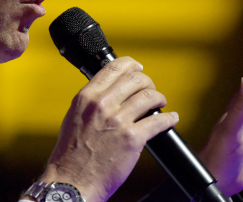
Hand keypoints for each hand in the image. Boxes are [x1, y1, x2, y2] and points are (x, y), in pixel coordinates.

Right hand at [40, 57, 178, 201]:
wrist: (73, 180)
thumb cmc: (72, 152)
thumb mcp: (75, 115)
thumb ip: (92, 100)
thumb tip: (111, 89)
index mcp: (87, 96)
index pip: (114, 67)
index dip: (131, 64)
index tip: (138, 67)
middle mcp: (102, 105)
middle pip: (135, 79)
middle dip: (147, 82)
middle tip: (150, 89)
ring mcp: (118, 121)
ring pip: (149, 97)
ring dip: (159, 98)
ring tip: (160, 102)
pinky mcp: (132, 139)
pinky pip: (158, 121)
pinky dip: (169, 118)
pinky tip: (171, 118)